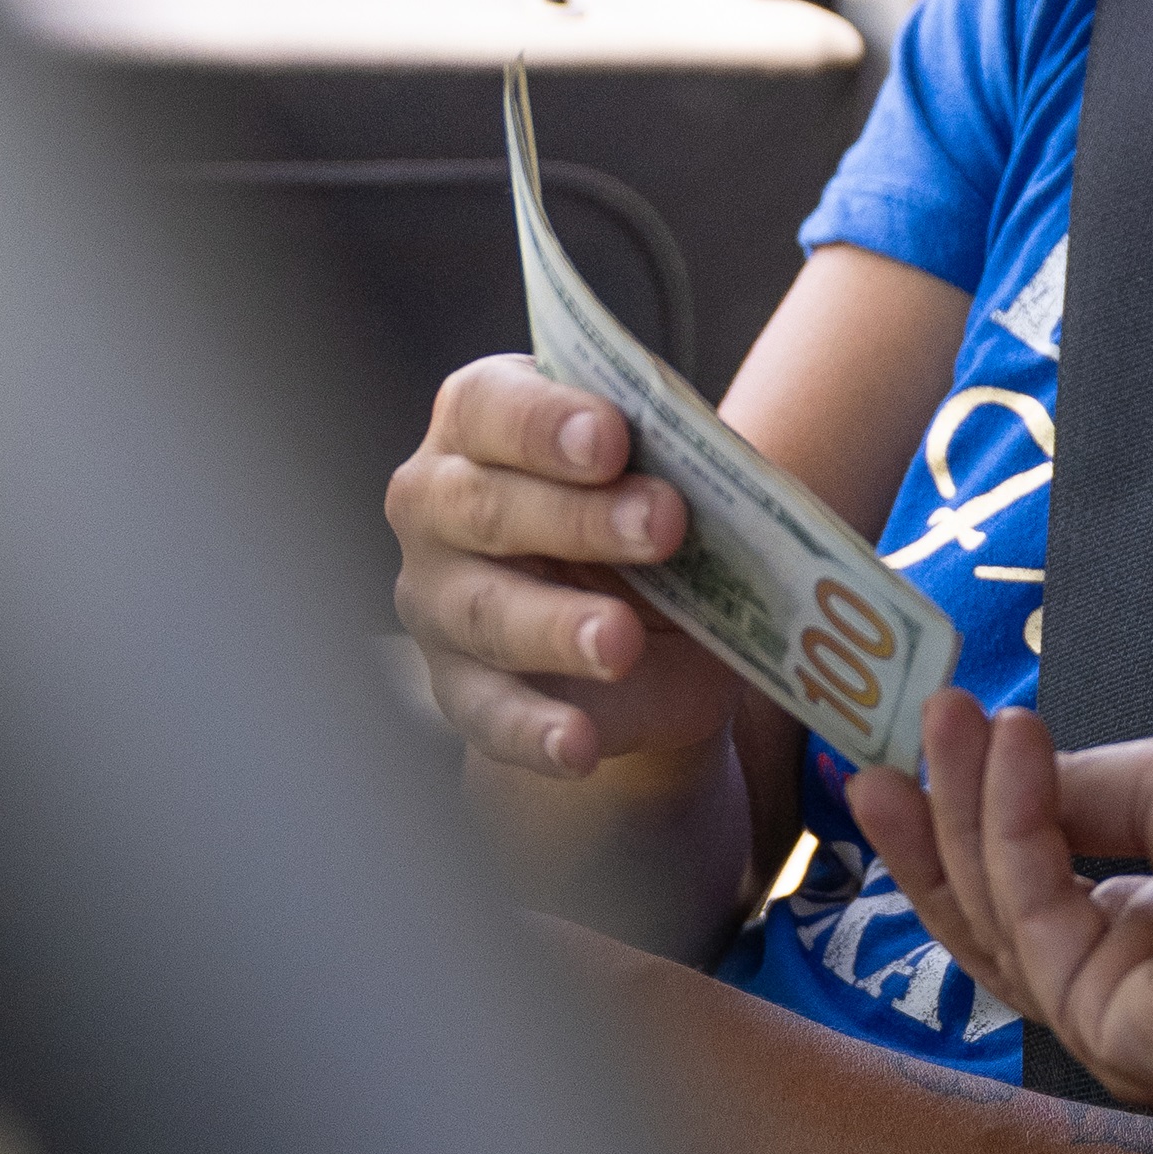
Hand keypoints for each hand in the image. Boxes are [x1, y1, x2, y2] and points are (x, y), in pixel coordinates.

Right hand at [388, 354, 744, 784]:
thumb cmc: (639, 515)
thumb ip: (672, 467)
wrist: (642, 623)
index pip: (490, 408)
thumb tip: (714, 478)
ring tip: (621, 642)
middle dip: (578, 517)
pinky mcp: (460, 688)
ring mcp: (440, 601)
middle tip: (666, 523)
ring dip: (556, 627)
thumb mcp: (665, 479)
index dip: (545, 422)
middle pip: (487, 507)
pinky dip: (534, 732)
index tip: (614, 436)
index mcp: (481, 423)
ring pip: (485, 613)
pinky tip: (580, 745)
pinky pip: (488, 713)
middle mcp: (438, 504)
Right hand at [850, 701, 1152, 1110]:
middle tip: (877, 754)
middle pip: (999, 916)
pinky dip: (1011, 826)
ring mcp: (1119, 1020)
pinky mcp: (1110, 1037)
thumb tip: (1002, 774)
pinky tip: (1010, 750)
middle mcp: (1138, 984)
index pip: (1042, 887)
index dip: (979, 821)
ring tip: (941, 719)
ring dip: (958, 813)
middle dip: (936, 831)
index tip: (931, 747)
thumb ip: (1076, 794)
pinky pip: (1032, 918)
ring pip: (1000, 920)